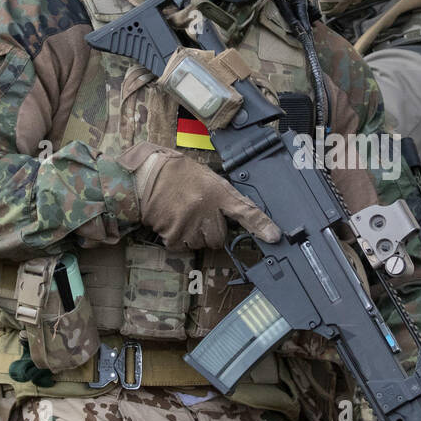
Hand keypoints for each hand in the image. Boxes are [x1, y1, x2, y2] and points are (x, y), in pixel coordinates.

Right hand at [121, 142, 279, 250]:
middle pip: (219, 237)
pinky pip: (183, 247)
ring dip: (194, 236)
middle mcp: (207, 209)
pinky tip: (172, 221)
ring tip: (182, 215)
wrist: (146, 176)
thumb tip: (236, 214)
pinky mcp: (174, 234)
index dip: (261, 225)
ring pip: (201, 244)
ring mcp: (191, 223)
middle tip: (198, 215)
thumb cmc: (176, 174)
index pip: (245, 210)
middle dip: (211, 231)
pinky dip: (178, 239)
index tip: (274, 237)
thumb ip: (222, 196)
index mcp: (217, 191)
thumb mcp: (206, 177)